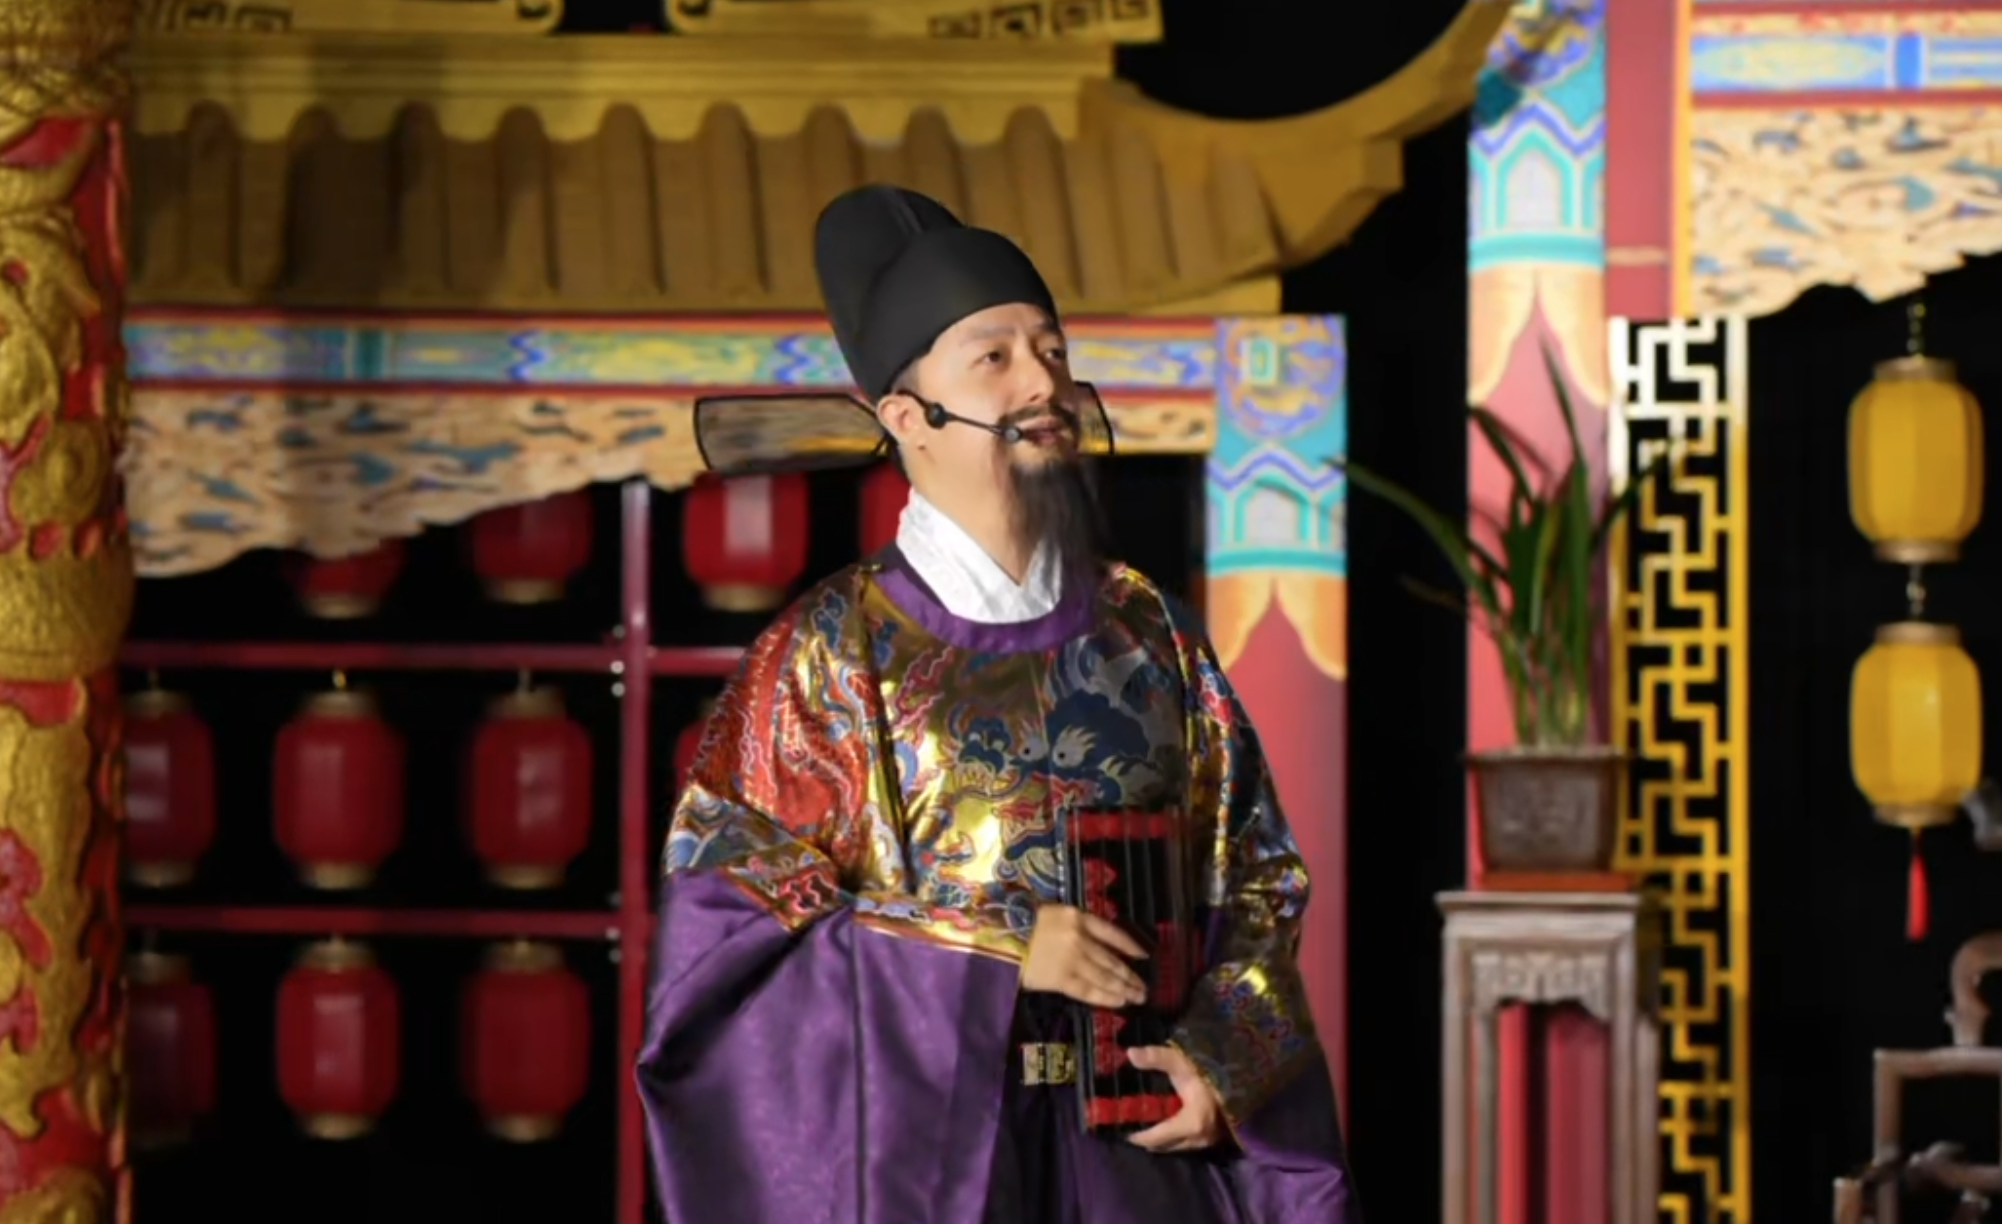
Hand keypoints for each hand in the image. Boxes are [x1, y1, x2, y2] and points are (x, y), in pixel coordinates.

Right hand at [1020, 905, 1148, 1007]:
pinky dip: (1106, 997)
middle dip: (1130, 975)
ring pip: (1105, 976)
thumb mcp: (1048, 912)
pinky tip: (1119, 1002)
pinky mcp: (1061, 980)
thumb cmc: (1017, 922)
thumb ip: (1071, 925)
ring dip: (1123, 988)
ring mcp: (1072, 960)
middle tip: (1143, 987)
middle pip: (1111, 959)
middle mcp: (1081, 938)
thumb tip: (1091, 943)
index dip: (1130, 945)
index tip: (1143, 956)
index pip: (1112, 933)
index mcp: (1077, 917)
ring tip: (1137, 997)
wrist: (997, 937)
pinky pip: (1089, 990)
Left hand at [1125, 1045, 1224, 1152]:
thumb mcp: (1182, 1062)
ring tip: (1145, 1127)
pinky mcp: (1215, 1138)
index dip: (1137, 1135)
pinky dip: (1174, 1137)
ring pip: (1176, 1146)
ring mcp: (1209, 1141)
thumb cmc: (1210, 1070)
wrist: (1244, 1076)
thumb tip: (1130, 1054)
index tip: (1121, 1130)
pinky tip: (1167, 1126)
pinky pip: (1187, 1143)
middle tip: (1129, 1128)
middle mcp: (1199, 1138)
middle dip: (1147, 1140)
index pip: (1156, 1137)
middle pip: (1165, 1146)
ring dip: (1161, 1139)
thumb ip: (1156, 1058)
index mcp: (1190, 1123)